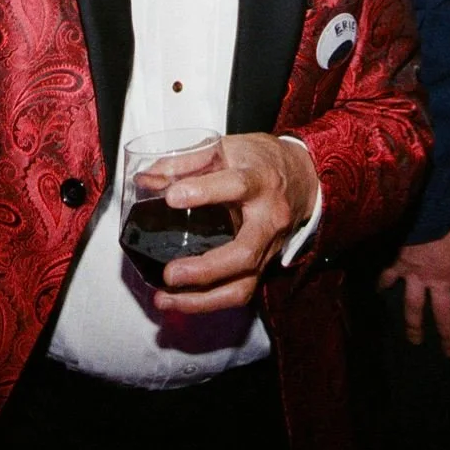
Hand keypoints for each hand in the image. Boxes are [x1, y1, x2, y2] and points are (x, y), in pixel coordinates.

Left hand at [150, 133, 319, 314]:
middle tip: (171, 273)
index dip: (204, 191)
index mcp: (260, 180)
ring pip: (243, 284)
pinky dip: (209, 301)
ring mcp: (268, 247)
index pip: (237, 186)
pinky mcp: (264, 265)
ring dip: (202, 299)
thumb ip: (185, 162)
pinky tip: (181, 301)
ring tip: (166, 298)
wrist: (303, 177)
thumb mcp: (226, 148)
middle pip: (244, 253)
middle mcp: (269, 218)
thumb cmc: (260, 161)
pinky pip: (240, 291)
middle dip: (205, 269)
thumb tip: (146, 181)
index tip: (172, 198)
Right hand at [377, 209, 449, 357]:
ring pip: (415, 306)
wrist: (427, 205)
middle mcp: (438, 279)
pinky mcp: (398, 262)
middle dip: (448, 335)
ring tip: (415, 340)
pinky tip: (378, 291)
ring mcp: (416, 273)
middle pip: (444, 313)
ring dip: (415, 324)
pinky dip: (382, 282)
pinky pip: (389, 276)